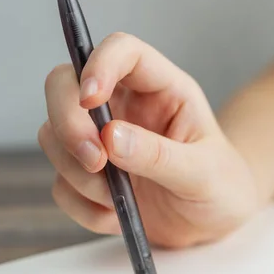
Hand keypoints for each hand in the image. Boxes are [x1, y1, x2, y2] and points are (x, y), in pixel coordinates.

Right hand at [38, 33, 259, 247]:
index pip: (122, 51)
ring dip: (77, 172)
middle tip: (95, 162)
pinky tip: (115, 216)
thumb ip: (160, 155)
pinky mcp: (88, 175)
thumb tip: (109, 137)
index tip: (90, 100)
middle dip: (68, 122)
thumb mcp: (203, 173)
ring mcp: (100, 140)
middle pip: (64, 83)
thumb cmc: (220, 187)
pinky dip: (83, 206)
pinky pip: (61, 185)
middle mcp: (124, 106)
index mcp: (161, 89)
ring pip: (52, 134)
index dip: (98, 64)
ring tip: (120, 198)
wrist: (212, 222)